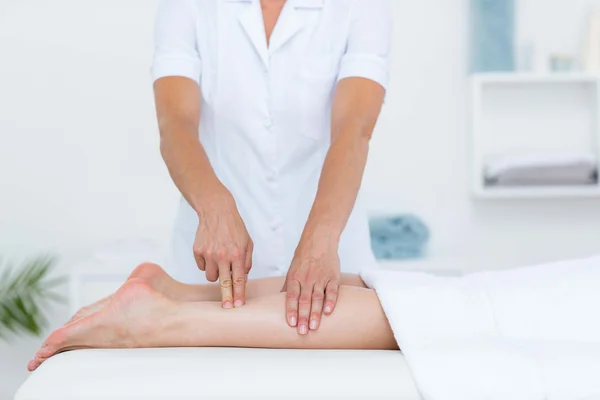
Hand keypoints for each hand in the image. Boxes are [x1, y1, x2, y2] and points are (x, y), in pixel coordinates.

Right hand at [193, 191, 252, 308]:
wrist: (216, 211)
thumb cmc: (234, 227)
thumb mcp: (247, 242)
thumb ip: (246, 261)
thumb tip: (243, 278)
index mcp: (237, 254)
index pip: (239, 280)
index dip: (239, 294)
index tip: (238, 305)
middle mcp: (222, 255)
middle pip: (224, 283)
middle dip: (226, 297)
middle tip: (227, 307)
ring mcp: (208, 253)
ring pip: (210, 276)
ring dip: (216, 274)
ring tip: (219, 261)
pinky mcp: (197, 251)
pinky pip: (201, 267)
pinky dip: (206, 264)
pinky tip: (211, 252)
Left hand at [281, 229, 340, 334]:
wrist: (320, 239)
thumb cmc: (304, 256)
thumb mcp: (292, 269)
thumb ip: (287, 286)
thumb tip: (278, 300)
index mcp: (295, 277)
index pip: (291, 297)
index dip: (291, 310)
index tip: (290, 323)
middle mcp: (307, 279)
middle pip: (304, 300)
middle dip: (303, 317)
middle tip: (302, 331)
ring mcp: (320, 278)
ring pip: (317, 298)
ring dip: (316, 313)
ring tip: (314, 327)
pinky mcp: (332, 277)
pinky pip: (332, 291)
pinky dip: (331, 301)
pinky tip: (328, 312)